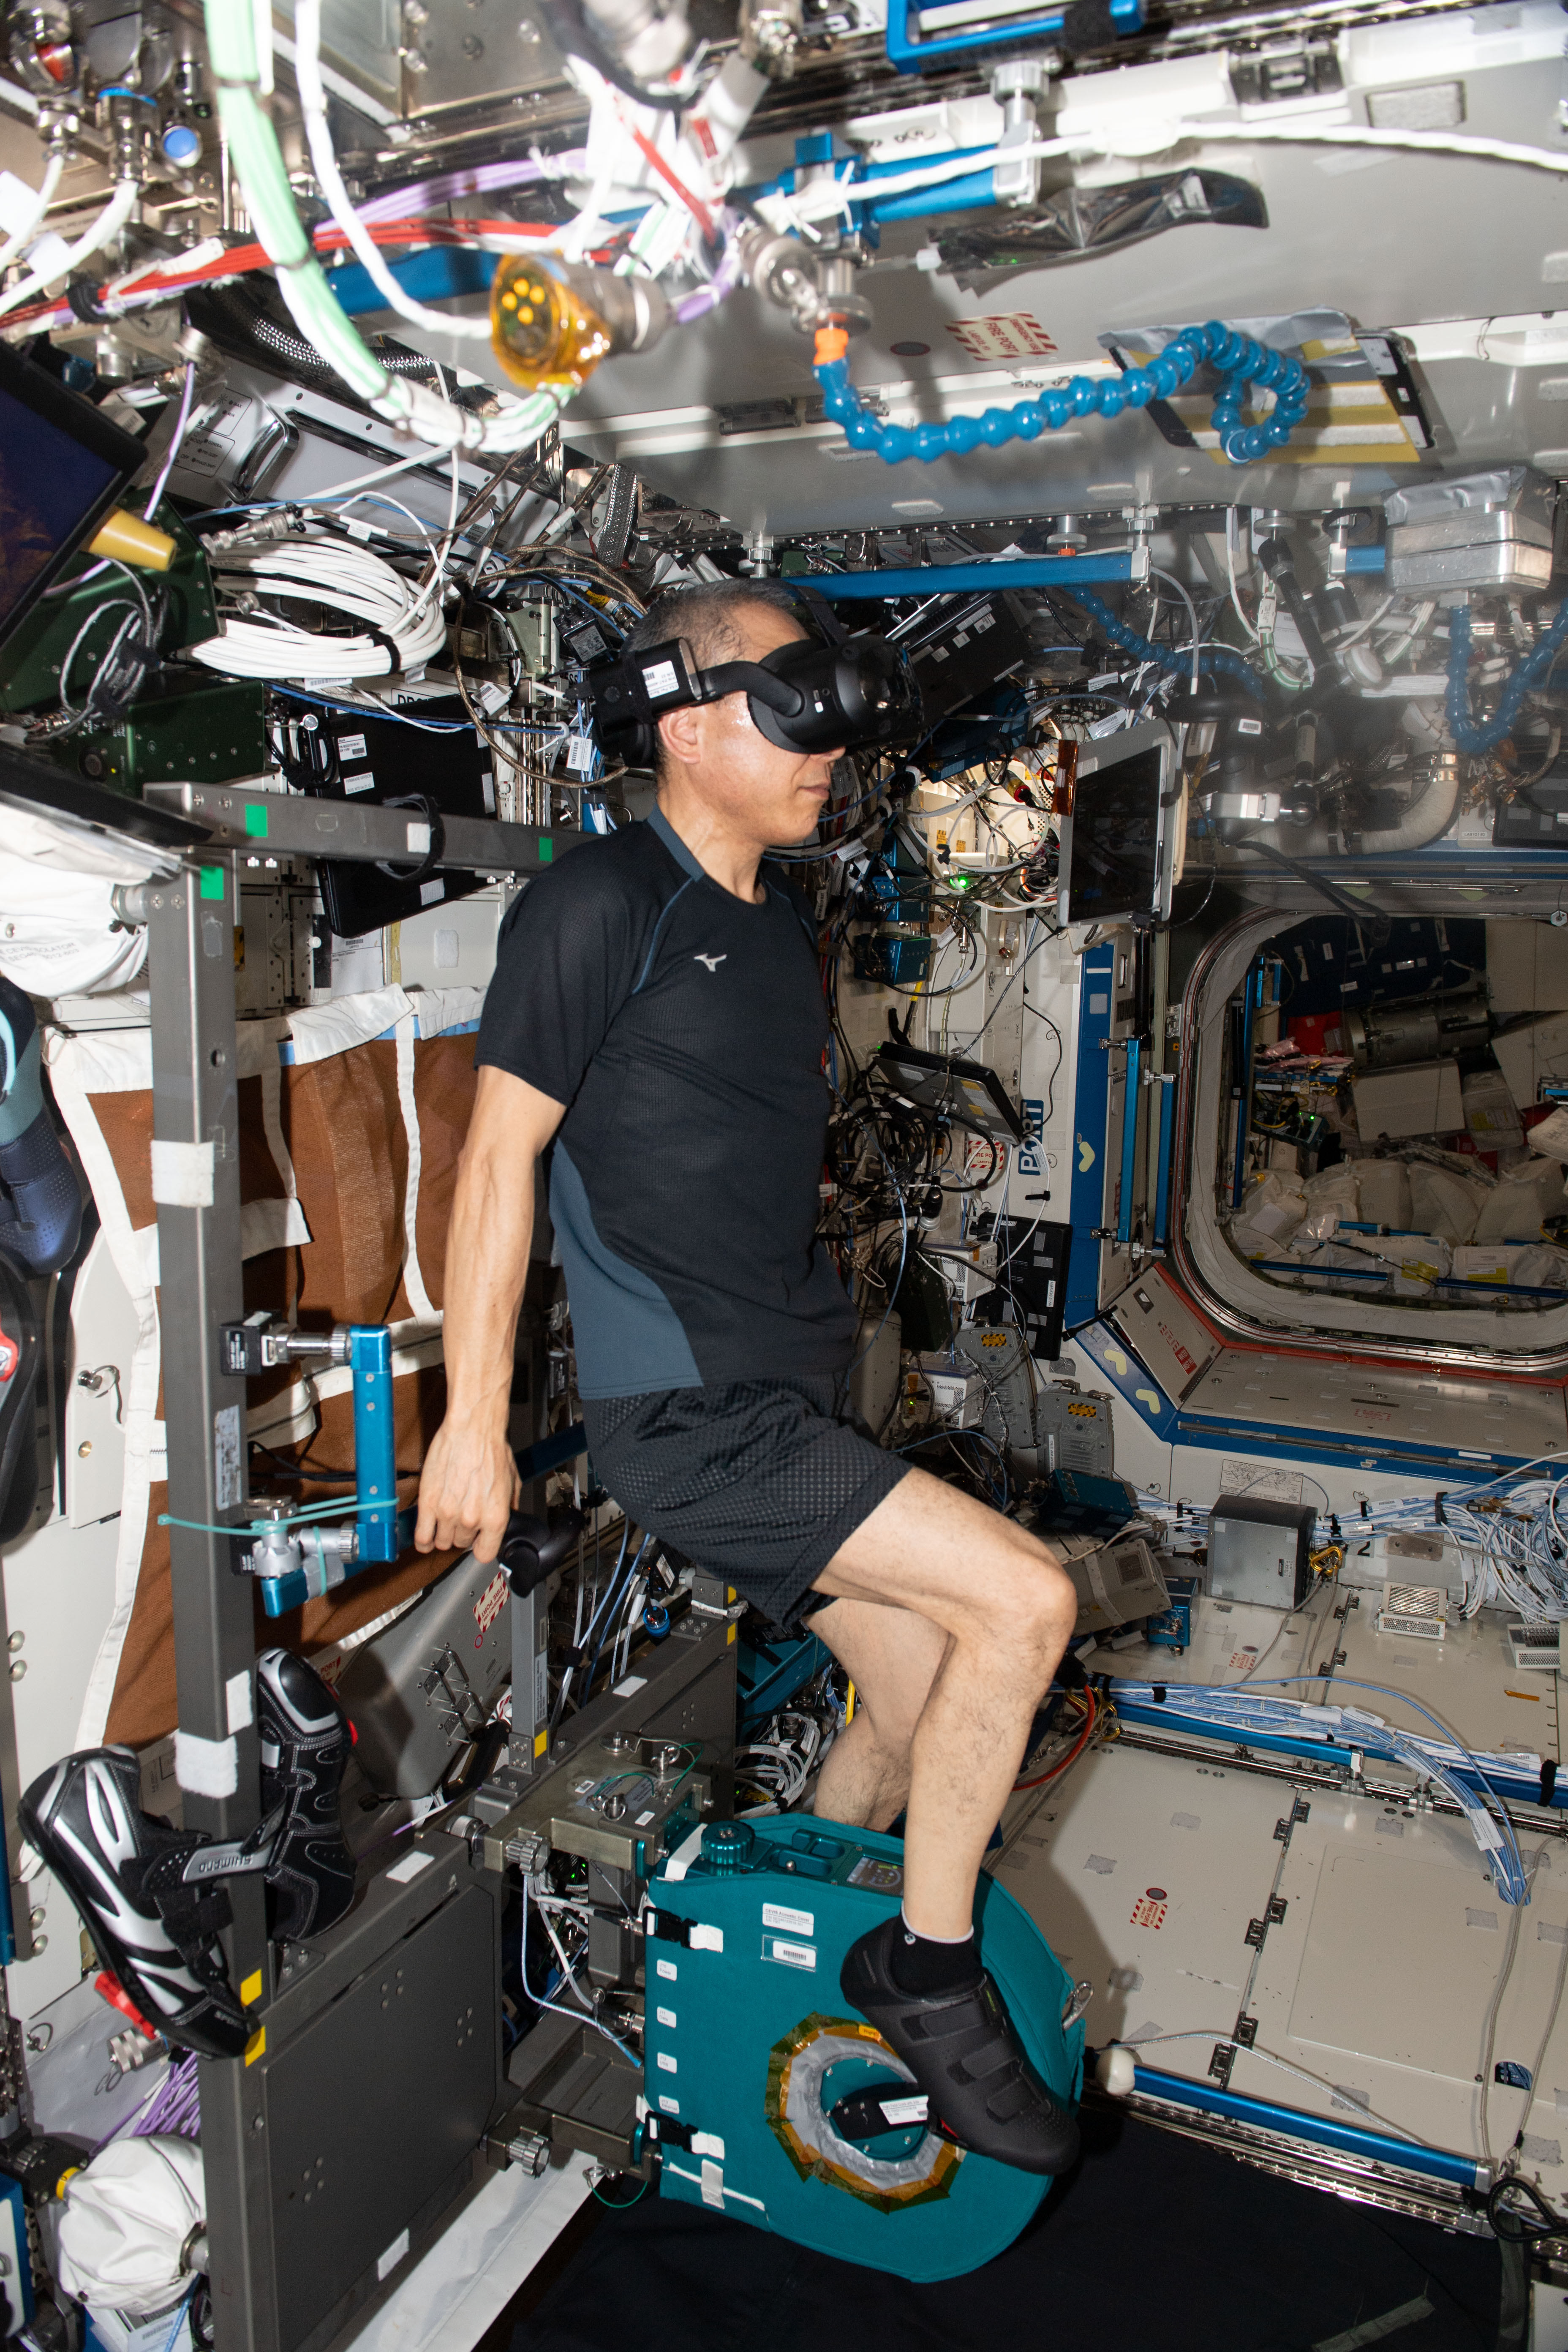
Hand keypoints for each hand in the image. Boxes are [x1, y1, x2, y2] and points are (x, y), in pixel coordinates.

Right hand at [415, 1415, 520, 1563]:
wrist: (472, 1428)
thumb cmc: (491, 1449)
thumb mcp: (513, 1481)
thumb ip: (510, 1506)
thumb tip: (508, 1520)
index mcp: (495, 1517)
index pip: (485, 1554)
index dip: (480, 1546)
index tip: (477, 1539)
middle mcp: (471, 1520)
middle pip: (460, 1544)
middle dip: (462, 1533)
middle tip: (461, 1516)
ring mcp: (447, 1513)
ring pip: (441, 1542)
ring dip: (443, 1533)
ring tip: (446, 1519)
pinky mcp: (428, 1503)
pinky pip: (421, 1536)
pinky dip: (423, 1539)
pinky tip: (427, 1533)